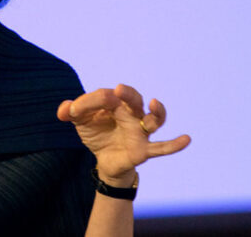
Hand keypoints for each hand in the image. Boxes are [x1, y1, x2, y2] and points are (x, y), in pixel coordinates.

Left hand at [57, 84, 190, 186]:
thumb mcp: (80, 122)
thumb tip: (64, 111)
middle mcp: (131, 114)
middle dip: (128, 94)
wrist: (104, 160)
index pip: (105, 97)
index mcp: (115, 103)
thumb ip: (70, 112)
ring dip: (157, 112)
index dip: (87, 103)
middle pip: (134, 100)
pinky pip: (162, 148)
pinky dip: (175, 144)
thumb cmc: (96, 133)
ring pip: (154, 120)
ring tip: (154, 104)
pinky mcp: (144, 150)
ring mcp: (140, 131)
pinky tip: (186, 139)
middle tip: (118, 90)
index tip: (71, 112)